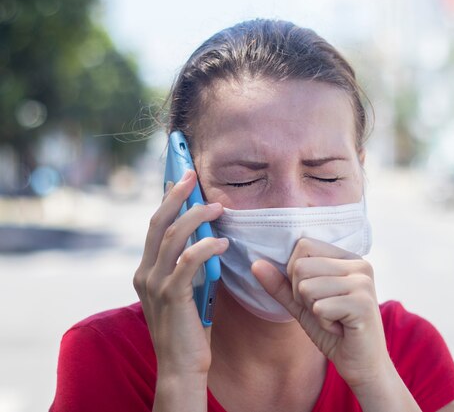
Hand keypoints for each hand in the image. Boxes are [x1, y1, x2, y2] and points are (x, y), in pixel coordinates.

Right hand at [133, 170, 227, 380]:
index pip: (155, 226)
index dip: (166, 199)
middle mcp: (145, 273)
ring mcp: (155, 284)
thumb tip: (209, 235)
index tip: (179, 177)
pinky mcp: (171, 296)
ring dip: (197, 216)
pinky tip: (222, 242)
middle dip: (176, 194)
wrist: (181, 366)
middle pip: (158, 222)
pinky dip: (206, 246)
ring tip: (218, 207)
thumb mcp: (187, 289)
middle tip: (191, 173)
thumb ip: (190, 264)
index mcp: (147, 270)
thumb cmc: (189, 327)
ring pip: (173, 236)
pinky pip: (188, 261)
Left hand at [252, 238, 390, 388]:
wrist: (362, 364)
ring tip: (334, 319)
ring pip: (306, 287)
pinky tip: (340, 328)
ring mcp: (363, 282)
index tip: (316, 295)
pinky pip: (319, 308)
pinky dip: (324, 323)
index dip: (296, 273)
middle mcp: (359, 264)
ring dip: (313, 311)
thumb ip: (281, 284)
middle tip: (325, 311)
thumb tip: (255, 264)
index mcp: (347, 258)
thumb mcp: (302, 304)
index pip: (303, 246)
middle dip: (302, 295)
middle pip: (301, 266)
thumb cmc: (334, 331)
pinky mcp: (363, 303)